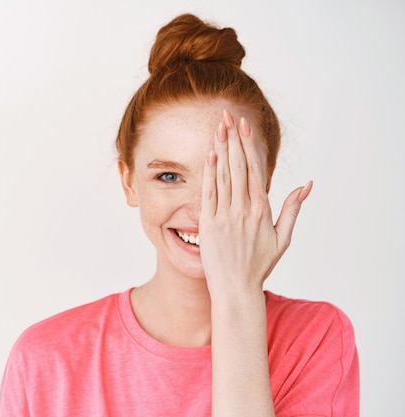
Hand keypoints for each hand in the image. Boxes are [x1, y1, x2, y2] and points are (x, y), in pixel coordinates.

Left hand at [199, 109, 311, 297]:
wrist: (236, 288)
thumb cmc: (259, 265)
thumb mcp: (283, 238)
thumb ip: (293, 209)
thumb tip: (307, 184)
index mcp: (262, 210)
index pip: (254, 169)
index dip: (248, 145)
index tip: (244, 125)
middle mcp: (244, 209)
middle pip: (238, 166)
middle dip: (232, 139)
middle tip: (228, 116)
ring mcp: (225, 216)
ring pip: (223, 176)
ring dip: (220, 149)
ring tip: (217, 128)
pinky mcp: (209, 224)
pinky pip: (209, 193)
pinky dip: (209, 173)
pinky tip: (209, 155)